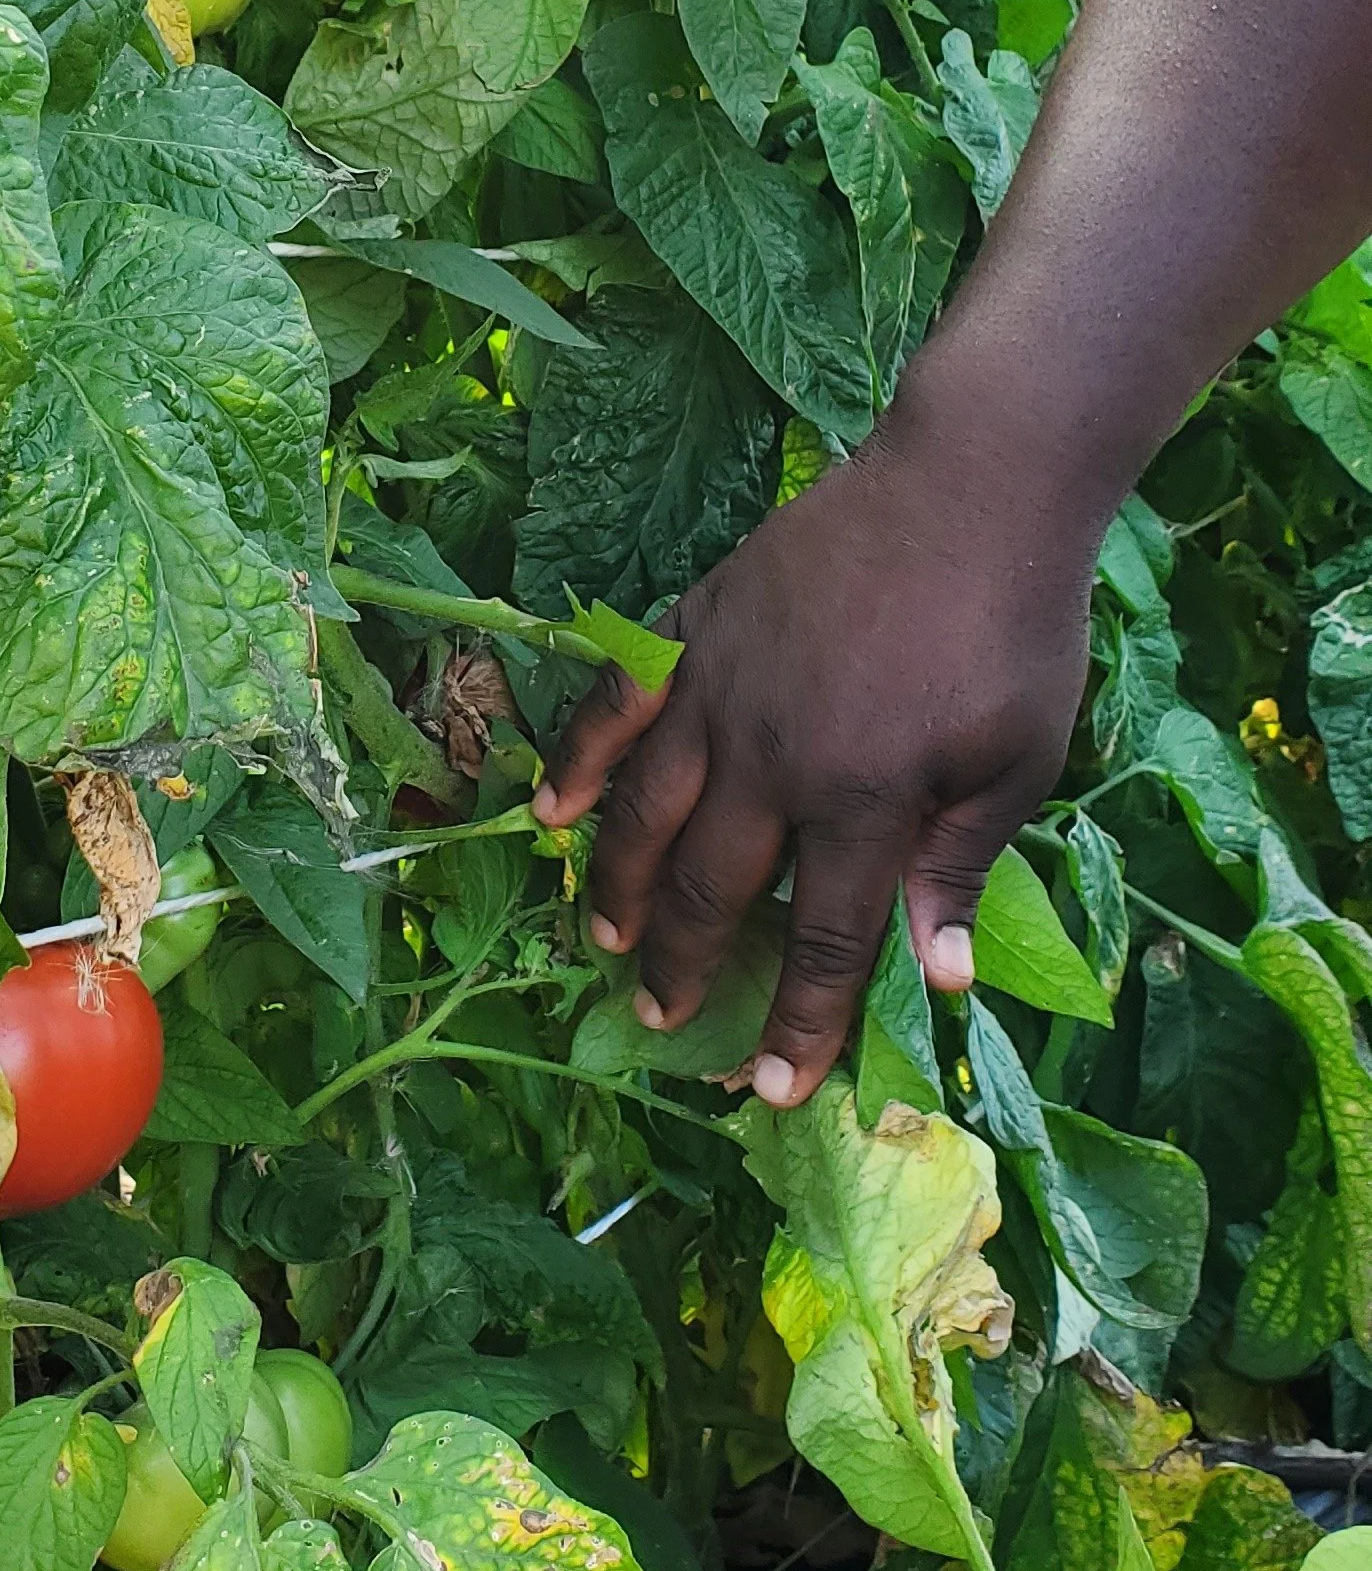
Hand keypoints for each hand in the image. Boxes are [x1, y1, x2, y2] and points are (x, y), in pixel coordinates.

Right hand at [534, 390, 1097, 1103]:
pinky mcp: (696, 624)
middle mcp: (774, 755)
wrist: (973, 481)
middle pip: (710, 887)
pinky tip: (551, 810)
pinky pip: (618, 702)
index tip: (772, 1090)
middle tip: (663, 1021)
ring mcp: (722, 685)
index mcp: (863, 798)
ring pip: (645, 808)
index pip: (819, 937)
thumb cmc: (1014, 626)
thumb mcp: (1020, 760)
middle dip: (685, 967)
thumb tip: (934, 979)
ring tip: (608, 939)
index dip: (796, 1021)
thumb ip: (962, 866)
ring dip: (621, 885)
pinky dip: (579, 758)